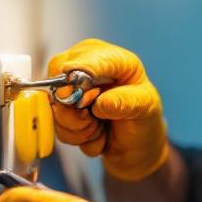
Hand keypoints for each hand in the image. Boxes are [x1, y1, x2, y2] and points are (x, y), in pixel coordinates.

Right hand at [47, 39, 168, 180]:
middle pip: (57, 83)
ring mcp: (69, 91)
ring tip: (101, 128)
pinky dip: (79, 139)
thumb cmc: (143, 116)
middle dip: (76, 110)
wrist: (137, 144)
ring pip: (56, 112)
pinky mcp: (61, 112)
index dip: (77, 78)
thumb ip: (126, 101)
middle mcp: (82, 68)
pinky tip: (96, 135)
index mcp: (106, 57)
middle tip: (97, 119)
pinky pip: (59, 130)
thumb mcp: (146, 105)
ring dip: (81, 129)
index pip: (81, 60)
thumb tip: (99, 103)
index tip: (85, 96)